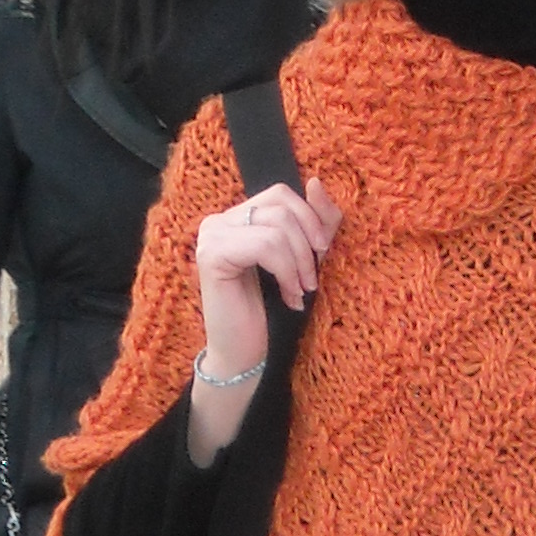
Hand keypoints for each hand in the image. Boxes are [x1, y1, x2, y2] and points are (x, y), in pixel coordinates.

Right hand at [189, 174, 339, 462]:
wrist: (245, 353)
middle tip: (313, 278)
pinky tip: (290, 297)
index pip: (281, 194)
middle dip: (307, 242)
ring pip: (276, 226)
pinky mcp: (212, 255)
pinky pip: (265, 245)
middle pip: (281, 206)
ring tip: (302, 290)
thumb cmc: (273, 308)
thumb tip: (315, 182)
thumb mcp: (303, 258)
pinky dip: (286, 271)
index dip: (310, 218)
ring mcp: (211, 235)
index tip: (323, 253)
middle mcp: (219, 220)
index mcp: (238, 216)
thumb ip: (315, 222)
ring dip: (299, 262)